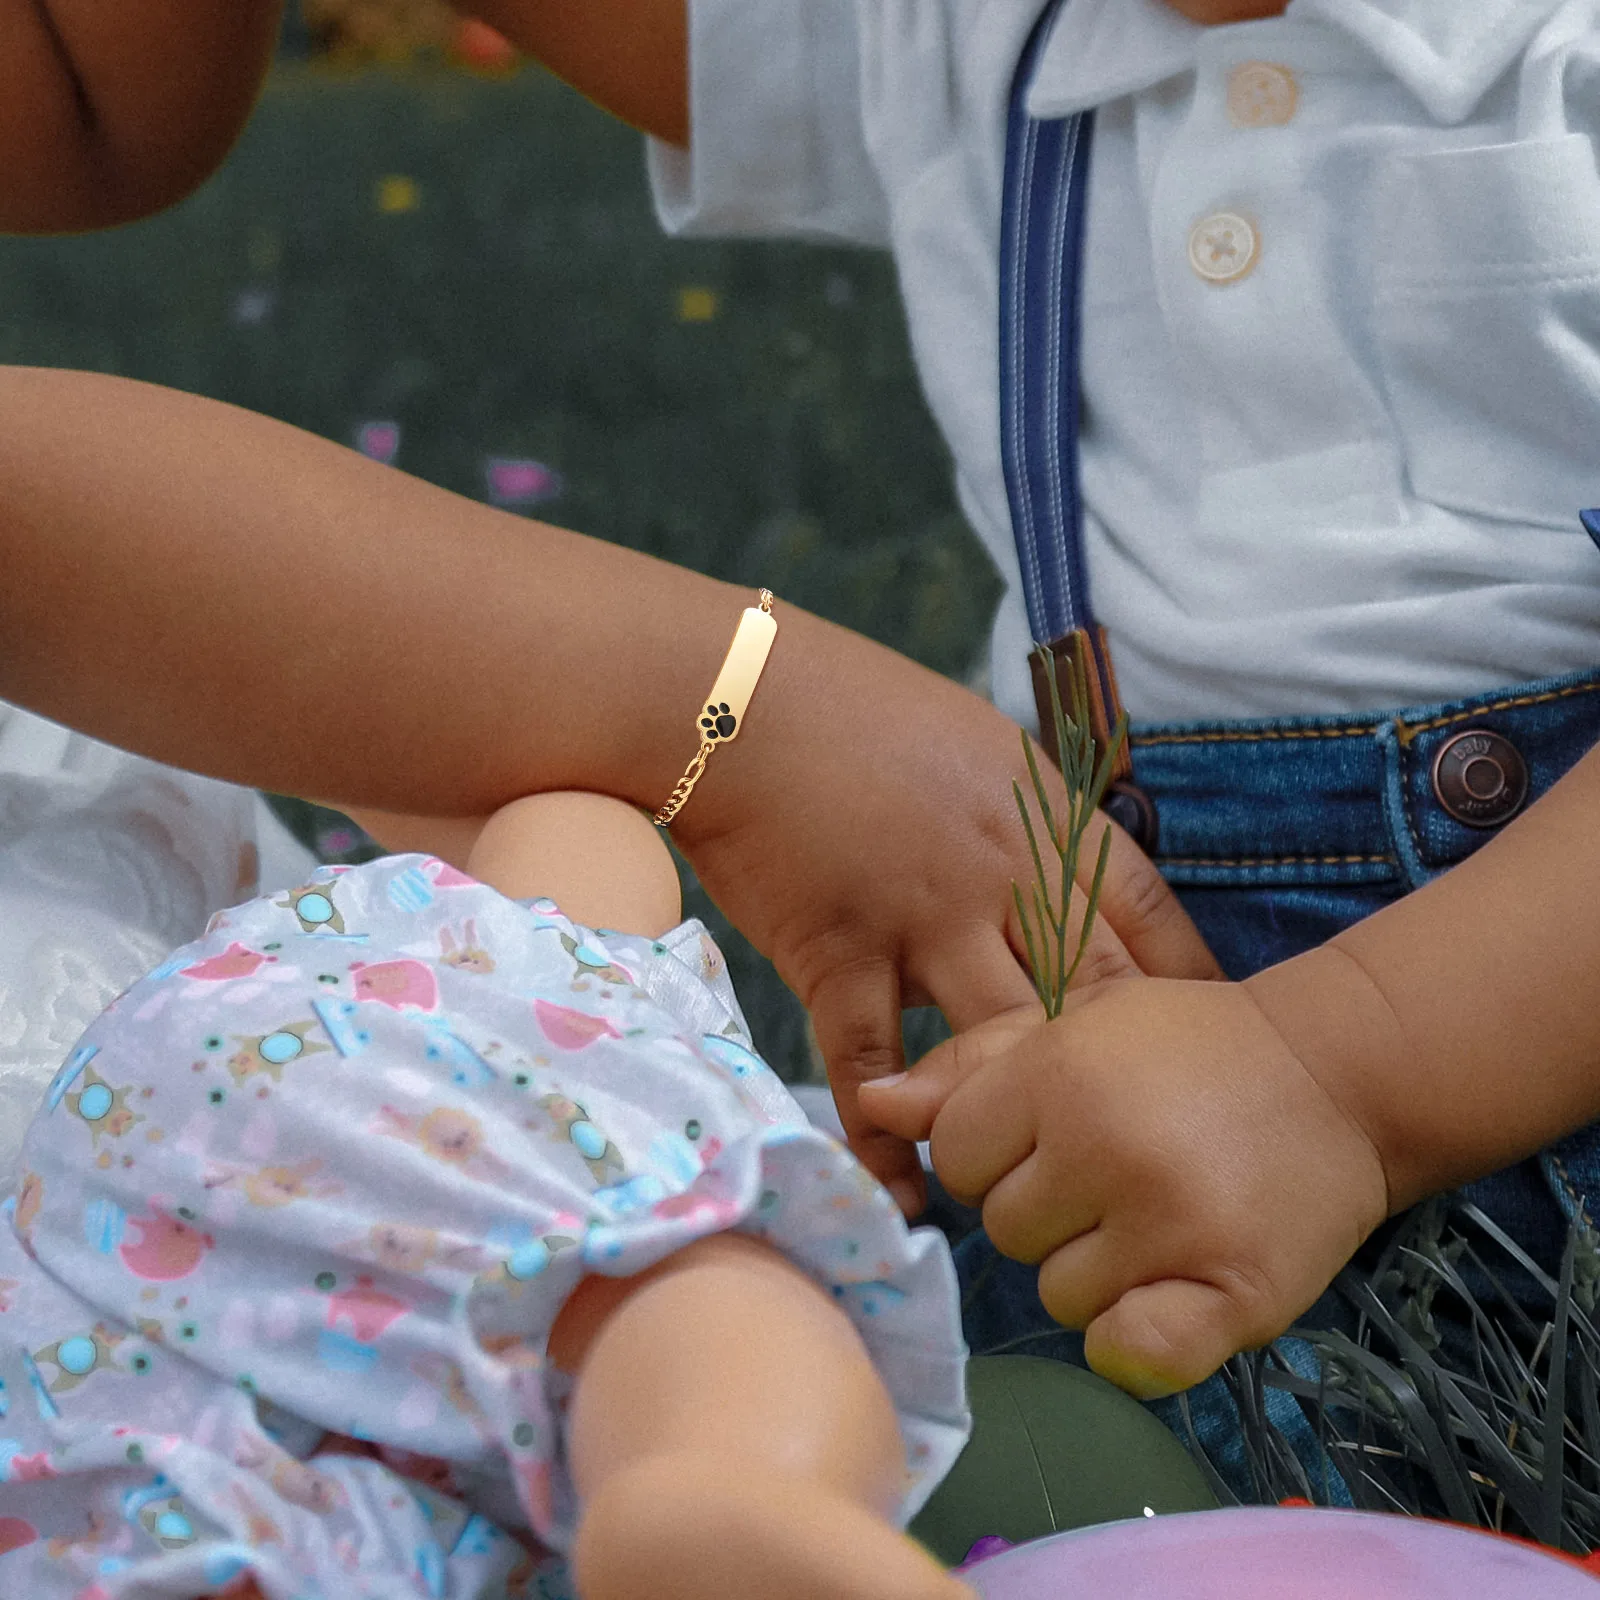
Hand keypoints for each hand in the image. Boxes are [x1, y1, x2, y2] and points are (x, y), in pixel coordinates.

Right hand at [670, 607, 1222, 1213]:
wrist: (739, 704)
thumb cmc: (859, 711)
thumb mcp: (983, 747)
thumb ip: (1035, 823)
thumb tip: (1071, 883)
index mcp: (1043, 817)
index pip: (1146, 917)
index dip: (1185, 987)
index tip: (1205, 1042)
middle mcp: (1001, 876)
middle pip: (1093, 994)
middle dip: (1127, 1069)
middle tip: (1149, 1135)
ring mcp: (922, 921)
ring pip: (1000, 1044)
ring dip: (1021, 1112)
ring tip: (1043, 1178)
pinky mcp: (842, 955)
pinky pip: (873, 1067)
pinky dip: (889, 1137)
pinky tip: (909, 1192)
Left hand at [858, 975, 1388, 1397]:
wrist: (1338, 1073)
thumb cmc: (1185, 1044)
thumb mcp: (1071, 1026)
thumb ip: (965, 1066)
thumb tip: (871, 1104)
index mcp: (1056, 1074)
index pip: (954, 1158)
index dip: (995, 1151)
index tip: (1053, 1134)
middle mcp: (1104, 1148)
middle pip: (999, 1230)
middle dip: (1044, 1208)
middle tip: (1116, 1168)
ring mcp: (1168, 1226)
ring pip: (1057, 1297)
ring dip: (1095, 1270)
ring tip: (1156, 1213)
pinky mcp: (1231, 1295)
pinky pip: (1127, 1356)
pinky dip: (1138, 1337)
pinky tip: (1171, 1288)